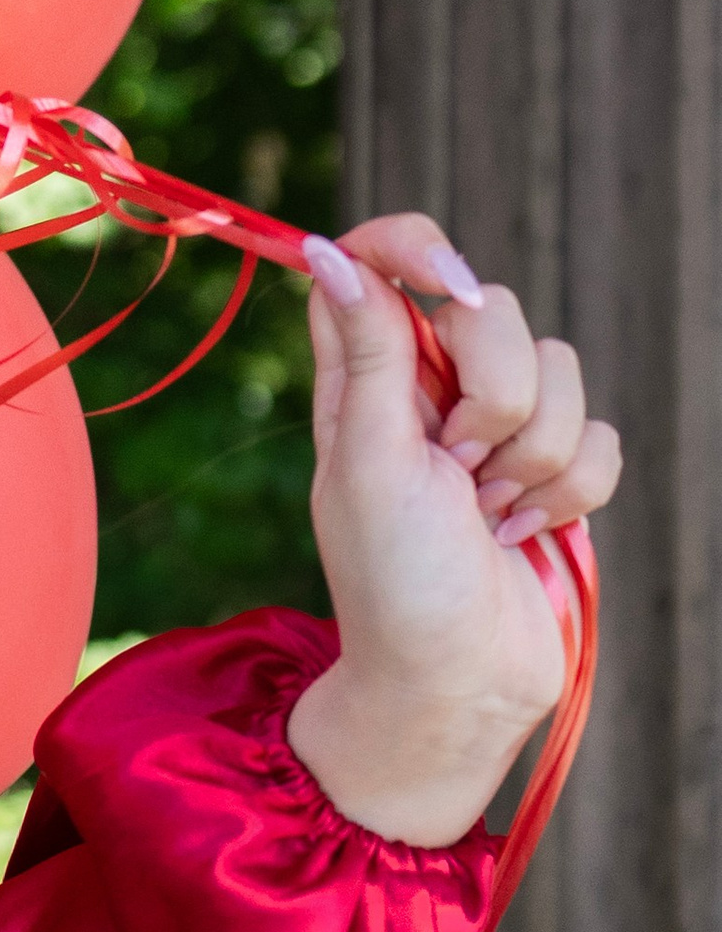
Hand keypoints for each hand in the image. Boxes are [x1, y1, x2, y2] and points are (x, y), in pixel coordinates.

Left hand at [287, 214, 619, 843]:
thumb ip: (369, 356)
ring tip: (485, 516)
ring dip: (531, 458)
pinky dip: (571, 493)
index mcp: (364, 380)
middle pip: (492, 309)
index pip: (381, 262)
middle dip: (493, 396)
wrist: (455, 684)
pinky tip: (524, 536)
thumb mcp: (368, 463)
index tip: (445, 287)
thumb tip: (329, 250)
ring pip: (561, 372)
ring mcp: (498, 433)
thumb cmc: (394, 585)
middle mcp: (430, 394)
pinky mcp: (553, 474)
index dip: (414, 248)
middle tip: (455, 471)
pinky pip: (602, 436)